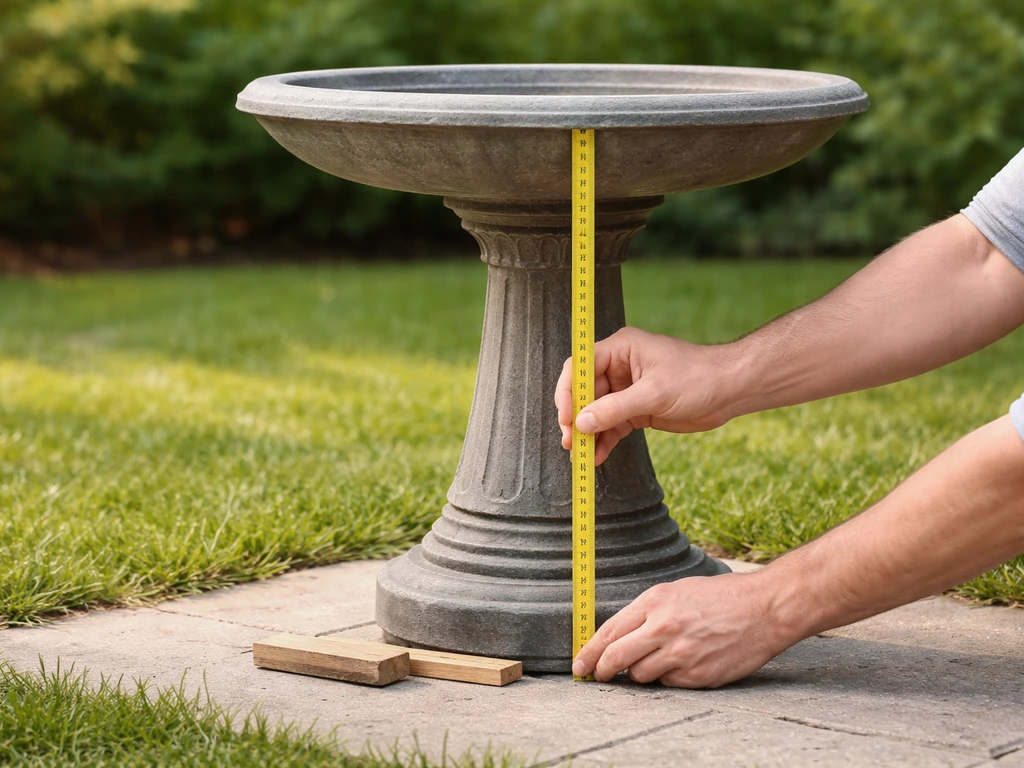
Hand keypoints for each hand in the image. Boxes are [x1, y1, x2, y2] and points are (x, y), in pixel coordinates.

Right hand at [555, 327, 740, 464]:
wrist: (730, 391)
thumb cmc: (697, 378)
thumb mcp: (654, 393)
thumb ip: (615, 408)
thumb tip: (582, 423)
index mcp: (620, 349)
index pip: (579, 366)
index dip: (568, 392)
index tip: (566, 417)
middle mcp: (619, 367)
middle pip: (584, 392)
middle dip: (576, 418)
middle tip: (571, 442)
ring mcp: (627, 389)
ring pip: (597, 412)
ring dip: (589, 433)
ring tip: (582, 455)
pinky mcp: (637, 409)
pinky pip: (613, 425)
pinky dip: (605, 440)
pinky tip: (598, 456)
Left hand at [571, 572, 791, 687]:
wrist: (764, 608)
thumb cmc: (721, 597)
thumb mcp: (677, 591)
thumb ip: (647, 612)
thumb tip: (618, 635)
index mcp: (655, 601)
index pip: (609, 631)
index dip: (589, 651)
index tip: (580, 665)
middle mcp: (664, 627)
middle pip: (616, 658)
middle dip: (603, 670)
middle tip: (599, 676)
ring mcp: (681, 653)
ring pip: (641, 675)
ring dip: (641, 672)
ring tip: (661, 658)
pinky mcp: (698, 675)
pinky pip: (669, 683)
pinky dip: (670, 677)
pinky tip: (686, 662)